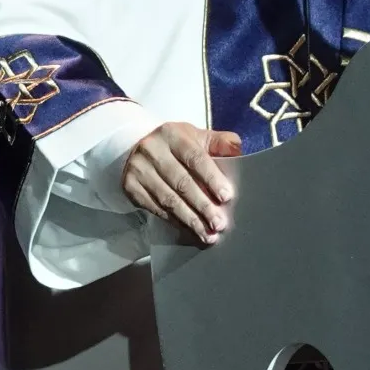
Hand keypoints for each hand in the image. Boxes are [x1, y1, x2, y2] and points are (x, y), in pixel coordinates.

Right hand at [121, 122, 242, 243]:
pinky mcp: (131, 188)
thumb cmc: (175, 145)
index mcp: (172, 135)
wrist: (135, 148)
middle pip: (181, 182)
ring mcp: (139, 170)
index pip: (194, 158)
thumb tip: (238, 150)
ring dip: (190, 219)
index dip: (211, 178)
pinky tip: (190, 230)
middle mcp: (152, 151)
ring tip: (208, 234)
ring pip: (168, 200)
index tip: (226, 196)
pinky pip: (157, 209)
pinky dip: (175, 222)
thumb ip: (218, 142)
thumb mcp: (195, 137)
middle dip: (202, 206)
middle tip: (219, 223)